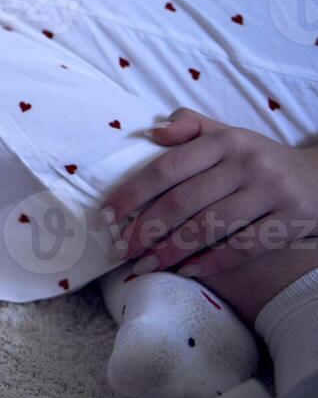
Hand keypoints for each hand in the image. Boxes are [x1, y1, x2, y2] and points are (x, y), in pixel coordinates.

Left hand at [99, 108, 317, 277]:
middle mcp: (247, 163)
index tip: (106, 217)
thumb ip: (189, 127)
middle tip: (120, 249)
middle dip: (145, 229)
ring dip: (171, 250)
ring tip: (144, 264)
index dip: (131, 194)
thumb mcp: (226, 134)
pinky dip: (211, 262)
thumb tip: (151, 133)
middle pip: (183, 201)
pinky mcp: (292, 219)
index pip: (166, 168)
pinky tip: (186, 271)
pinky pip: (244, 247)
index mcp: (224, 140)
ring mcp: (271, 192)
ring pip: (210, 227)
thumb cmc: (258, 158)